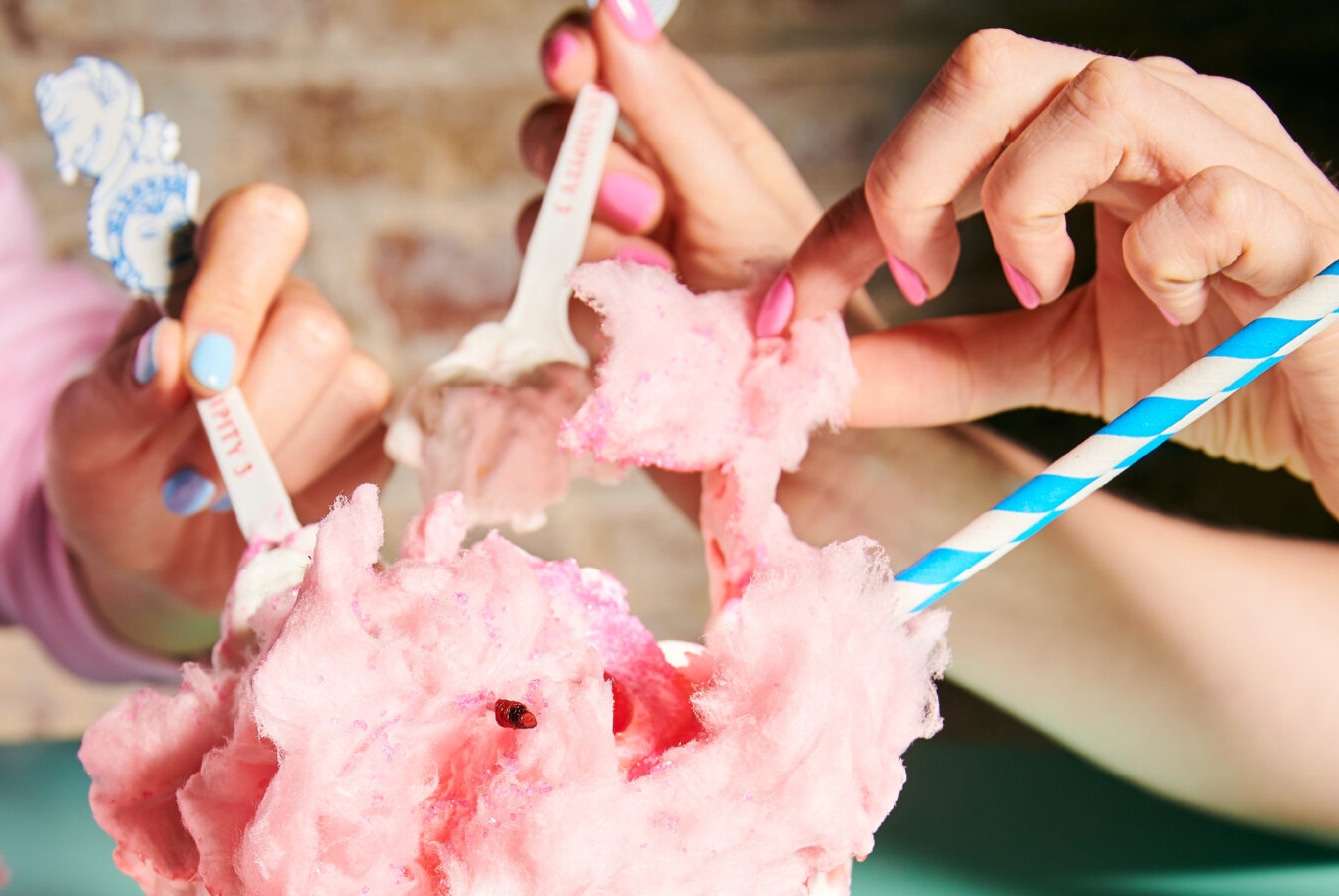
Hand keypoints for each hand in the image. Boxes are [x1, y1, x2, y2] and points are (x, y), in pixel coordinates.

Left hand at [47, 184, 391, 656]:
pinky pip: (372, 454)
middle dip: (251, 413)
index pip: (259, 223)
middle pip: (312, 327)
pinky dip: (309, 494)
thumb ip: (117, 387)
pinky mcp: (368, 445)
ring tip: (208, 496)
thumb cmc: (112, 468)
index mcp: (210, 274)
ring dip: (272, 462)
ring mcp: (337, 377)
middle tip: (187, 476)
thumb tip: (169, 350)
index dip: (235, 293)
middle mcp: (285, 311)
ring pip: (352, 390)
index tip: (197, 374)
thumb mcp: (82, 432)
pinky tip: (260, 511)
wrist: (142, 551)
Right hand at [520, 4, 822, 291]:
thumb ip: (671, 113)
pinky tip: (649, 317)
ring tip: (664, 274)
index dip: (575, 52)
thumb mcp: (738, 200)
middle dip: (582, 162)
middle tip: (644, 203)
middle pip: (554, 135)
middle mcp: (639, 181)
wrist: (793, 411)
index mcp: (688, 131)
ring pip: (543, 217)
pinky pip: (555, 291)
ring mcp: (606, 250)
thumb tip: (616, 6)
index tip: (570, 60)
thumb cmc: (795, 303)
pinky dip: (597, 303)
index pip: (608, 62)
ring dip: (597, 243)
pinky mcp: (589, 315)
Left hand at [770, 31, 1338, 551]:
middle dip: (916, 170)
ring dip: (1025, 199)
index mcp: (1098, 144)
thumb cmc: (1240, 374)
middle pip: (1001, 64)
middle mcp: (1165, 120)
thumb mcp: (1058, 365)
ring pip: (1099, 95)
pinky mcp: (1302, 227)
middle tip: (907, 278)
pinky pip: (1211, 193)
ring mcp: (1238, 158)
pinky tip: (1158, 303)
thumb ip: (943, 359)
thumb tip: (820, 374)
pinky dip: (1157, 246)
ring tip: (1034, 292)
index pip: (948, 127)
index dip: (850, 211)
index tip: (793, 309)